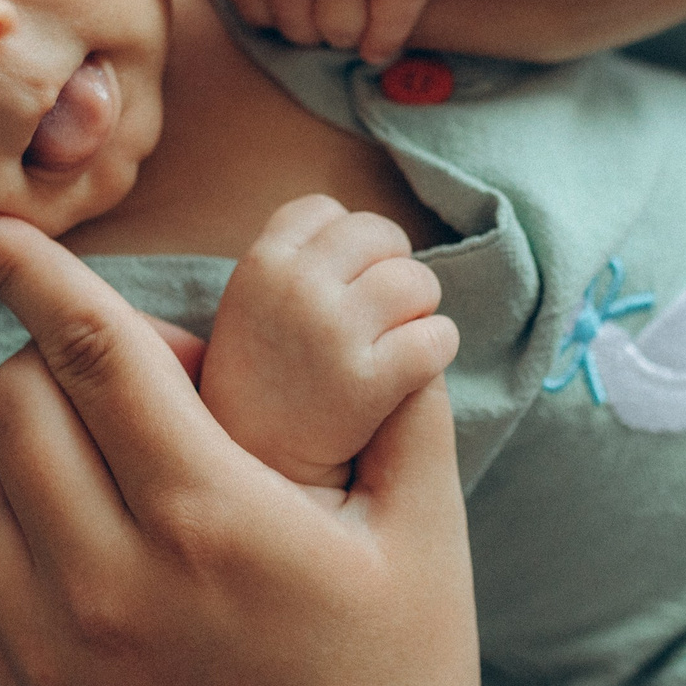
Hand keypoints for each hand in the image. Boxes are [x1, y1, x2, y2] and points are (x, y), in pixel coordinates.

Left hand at [0, 213, 610, 685]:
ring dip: (12, 438)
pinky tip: (74, 534)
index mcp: (211, 515)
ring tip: (98, 458)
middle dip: (62, 360)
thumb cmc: (402, 679)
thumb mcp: (427, 530)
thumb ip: (401, 399)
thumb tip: (396, 298)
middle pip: (12, 399)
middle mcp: (109, 578)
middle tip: (152, 392)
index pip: (89, 350)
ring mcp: (52, 647)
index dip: (23, 267)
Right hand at [202, 195, 458, 491]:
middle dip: (391, 269)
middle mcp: (294, 288)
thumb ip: (294, 264)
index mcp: (259, 265)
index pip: (325, 210)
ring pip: (417, 281)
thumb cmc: (260, 386)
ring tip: (396, 342)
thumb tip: (368, 235)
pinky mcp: (369, 380)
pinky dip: (438, 349)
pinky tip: (413, 370)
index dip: (345, 244)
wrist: (252, 475)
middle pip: (380, 235)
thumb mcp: (248, 308)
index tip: (342, 284)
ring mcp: (331, 332)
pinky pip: (438, 335)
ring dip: (419, 309)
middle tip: (381, 314)